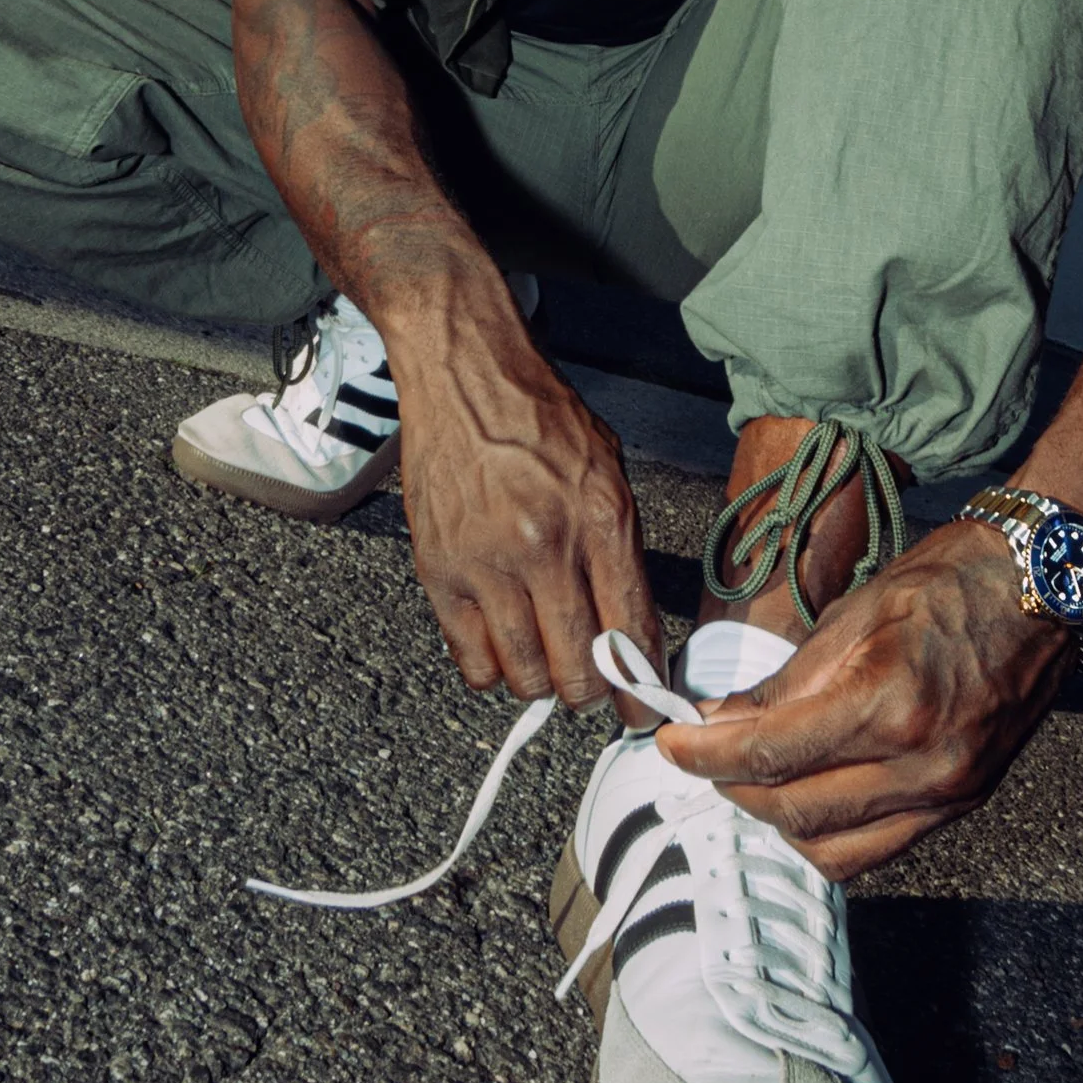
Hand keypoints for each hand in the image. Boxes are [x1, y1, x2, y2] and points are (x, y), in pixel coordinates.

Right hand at [391, 307, 661, 708]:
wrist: (464, 374)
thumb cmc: (539, 417)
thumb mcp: (609, 471)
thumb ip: (621, 550)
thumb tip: (633, 629)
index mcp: (601, 520)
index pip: (632, 632)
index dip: (641, 686)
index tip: (642, 708)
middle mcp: (546, 547)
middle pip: (579, 668)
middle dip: (594, 694)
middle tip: (593, 688)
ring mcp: (487, 563)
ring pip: (525, 674)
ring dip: (543, 685)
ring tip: (547, 667)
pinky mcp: (439, 571)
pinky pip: (470, 659)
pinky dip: (491, 672)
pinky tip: (502, 650)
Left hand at [654, 522, 1073, 877]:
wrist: (1048, 585)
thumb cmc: (955, 579)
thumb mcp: (857, 610)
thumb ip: (788, 681)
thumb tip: (722, 721)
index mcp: (890, 702)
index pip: (771, 753)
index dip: (704, 756)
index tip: (669, 744)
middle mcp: (922, 763)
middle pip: (794, 812)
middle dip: (734, 787)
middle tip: (704, 755)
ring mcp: (949, 793)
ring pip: (833, 849)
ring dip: (778, 820)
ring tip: (753, 777)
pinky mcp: (965, 804)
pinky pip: (878, 847)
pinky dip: (830, 833)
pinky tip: (807, 795)